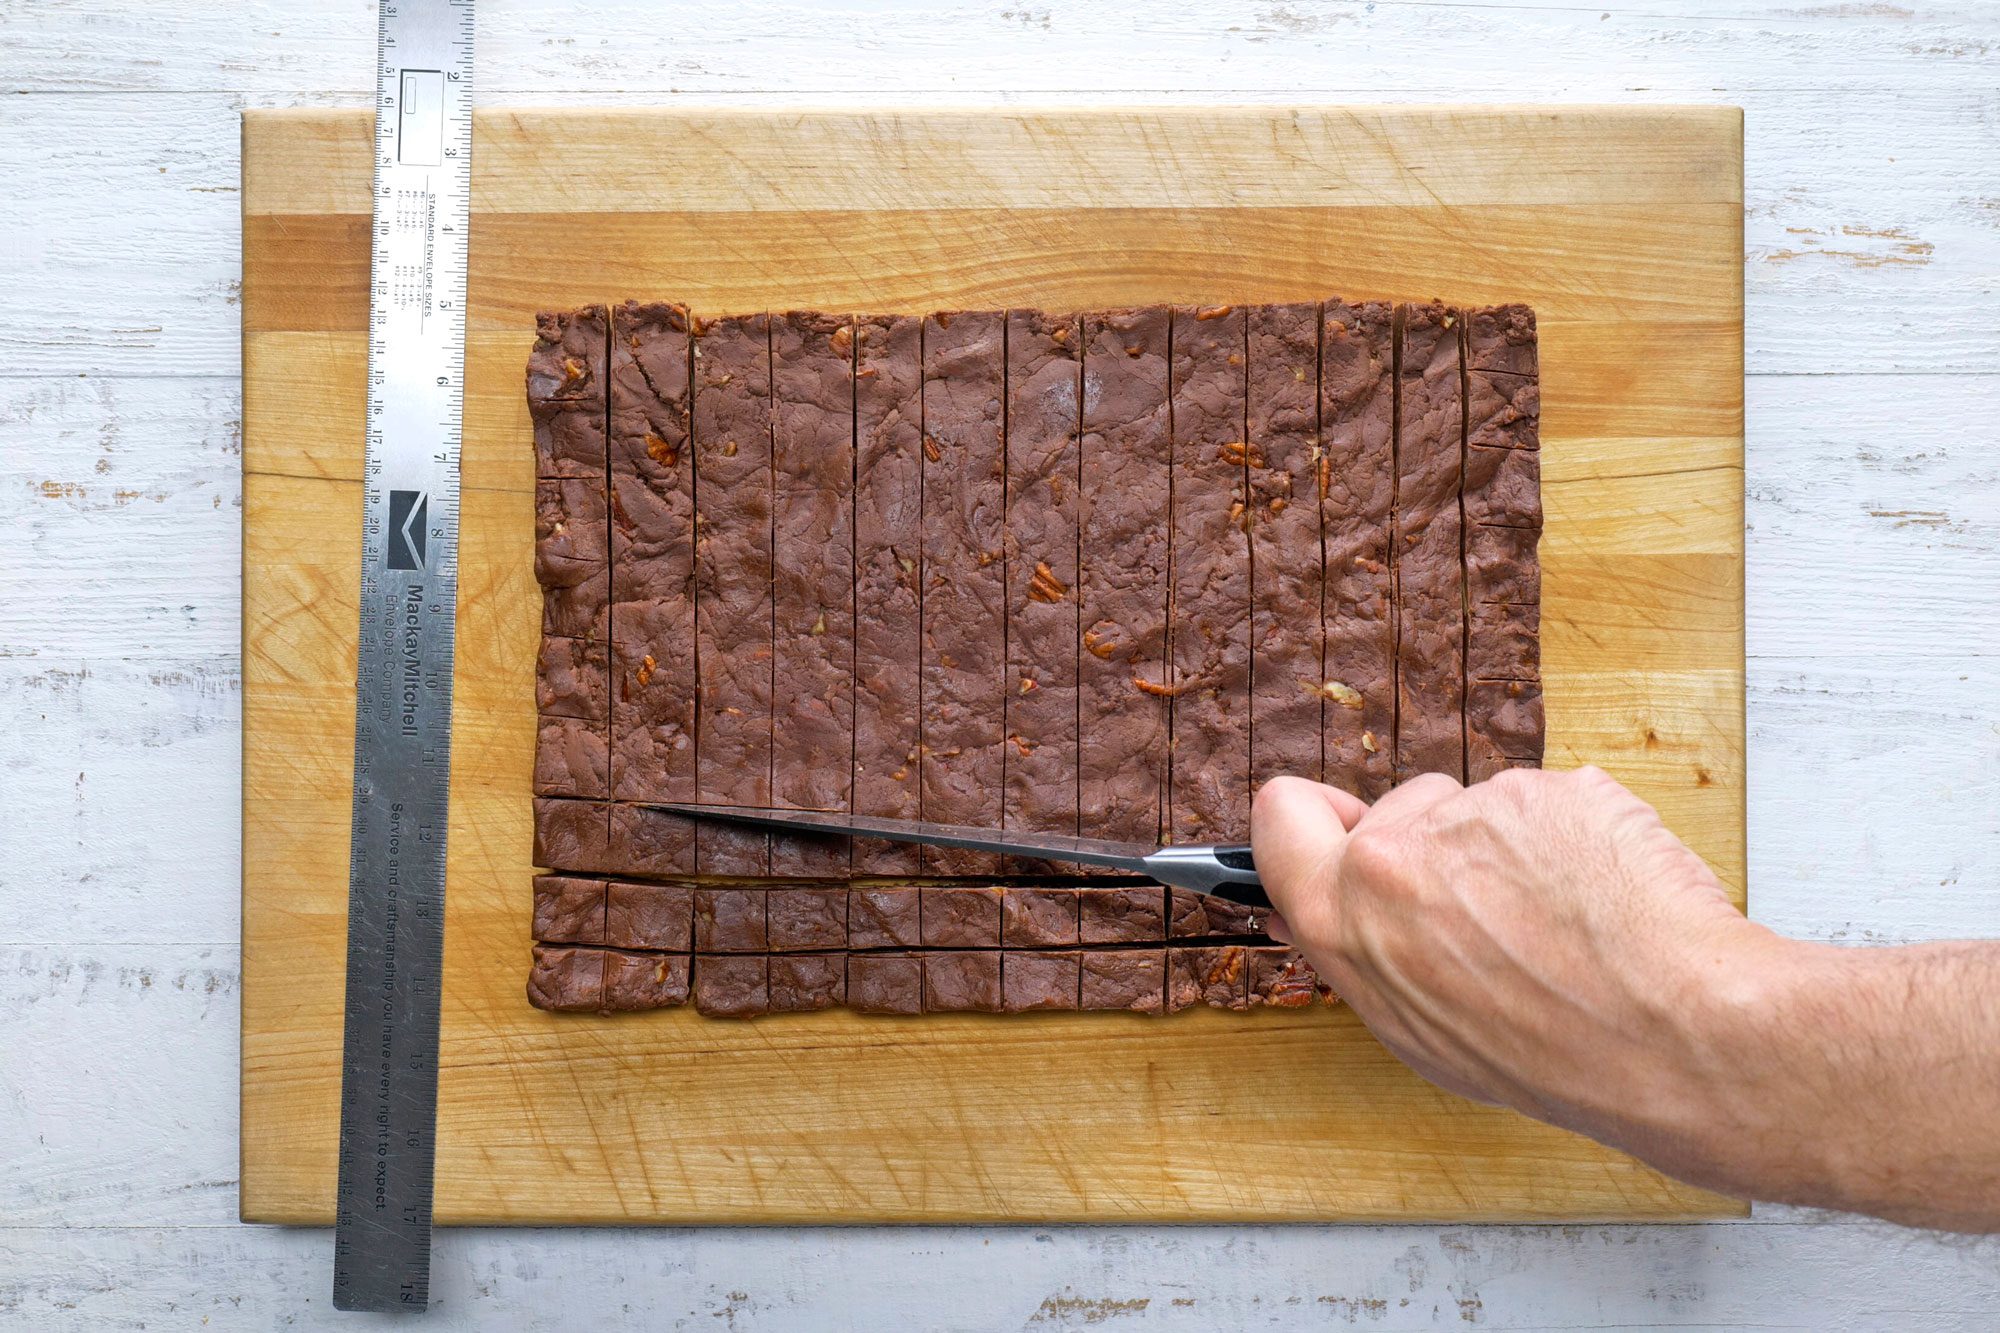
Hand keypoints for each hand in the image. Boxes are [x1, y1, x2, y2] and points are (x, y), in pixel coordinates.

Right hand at [1250, 768, 1790, 1196]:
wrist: (1673, 1037)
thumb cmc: (1555, 1052)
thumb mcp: (1419, 1031)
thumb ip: (1359, 951)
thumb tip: (1312, 910)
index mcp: (1343, 919)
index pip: (1280, 816)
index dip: (1312, 816)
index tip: (1341, 824)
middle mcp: (1395, 858)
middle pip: (1398, 807)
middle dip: (1440, 839)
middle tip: (1494, 906)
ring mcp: (1474, 814)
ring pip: (1483, 809)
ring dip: (1518, 845)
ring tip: (1566, 920)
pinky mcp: (1549, 787)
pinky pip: (1552, 799)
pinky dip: (1579, 837)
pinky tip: (1606, 898)